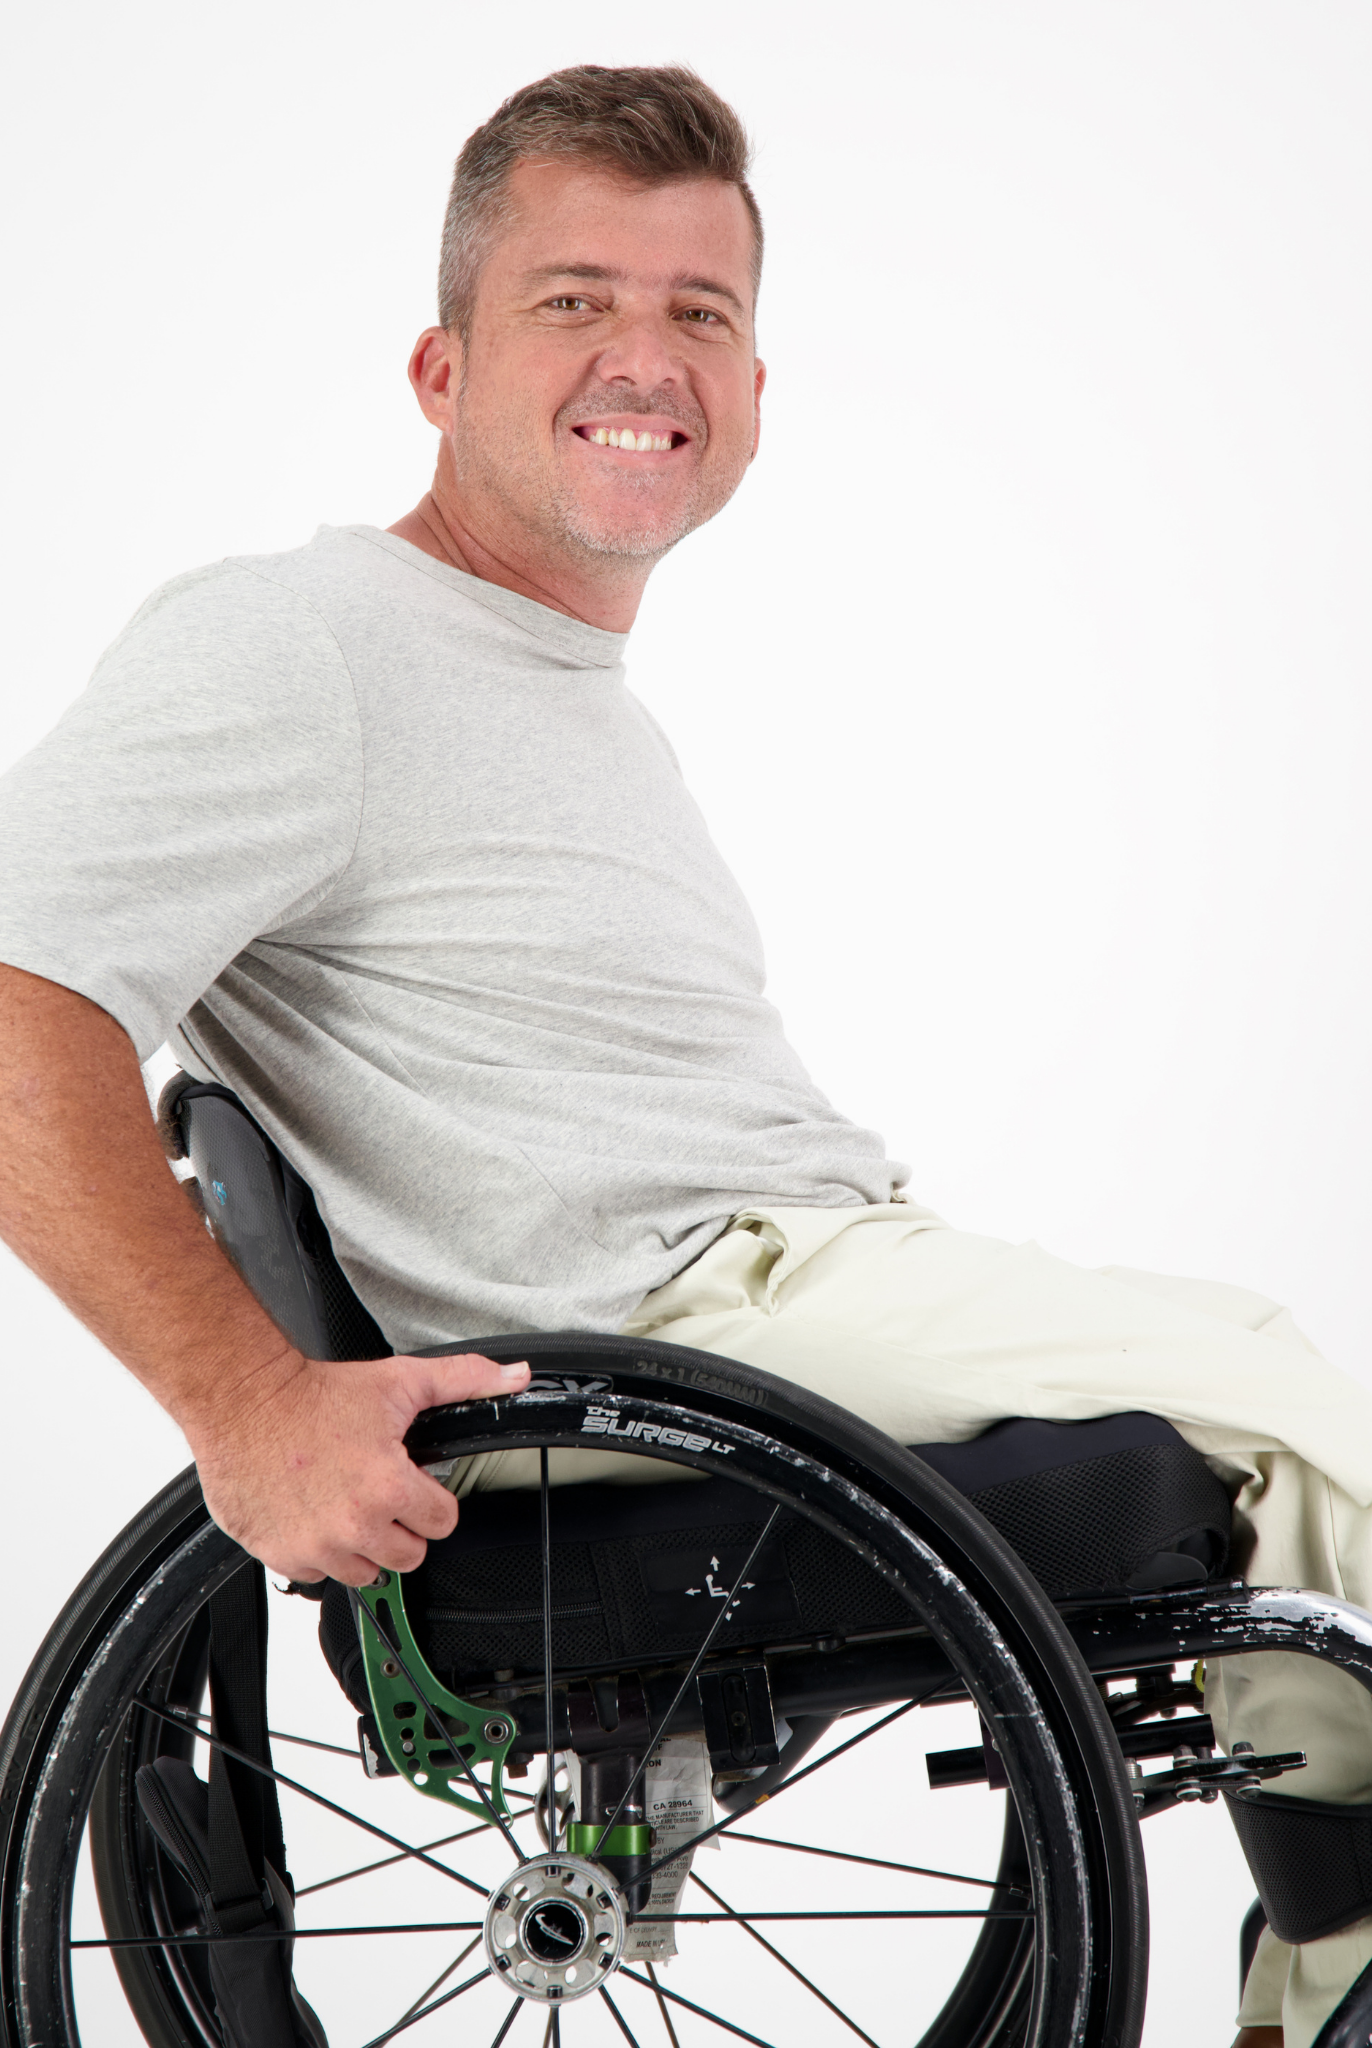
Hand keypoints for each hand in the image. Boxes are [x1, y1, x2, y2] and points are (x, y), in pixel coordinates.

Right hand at [186, 1350, 530, 1583]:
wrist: (243, 1399)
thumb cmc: (314, 1394)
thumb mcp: (400, 1381)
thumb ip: (464, 1381)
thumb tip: (514, 1377)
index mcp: (388, 1487)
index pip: (443, 1522)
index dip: (432, 1499)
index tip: (414, 1484)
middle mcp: (353, 1525)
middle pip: (408, 1555)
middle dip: (401, 1525)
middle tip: (379, 1493)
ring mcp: (315, 1546)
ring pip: (364, 1571)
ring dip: (361, 1543)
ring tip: (346, 1503)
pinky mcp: (280, 1555)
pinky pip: (316, 1573)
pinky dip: (318, 1550)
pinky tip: (313, 1513)